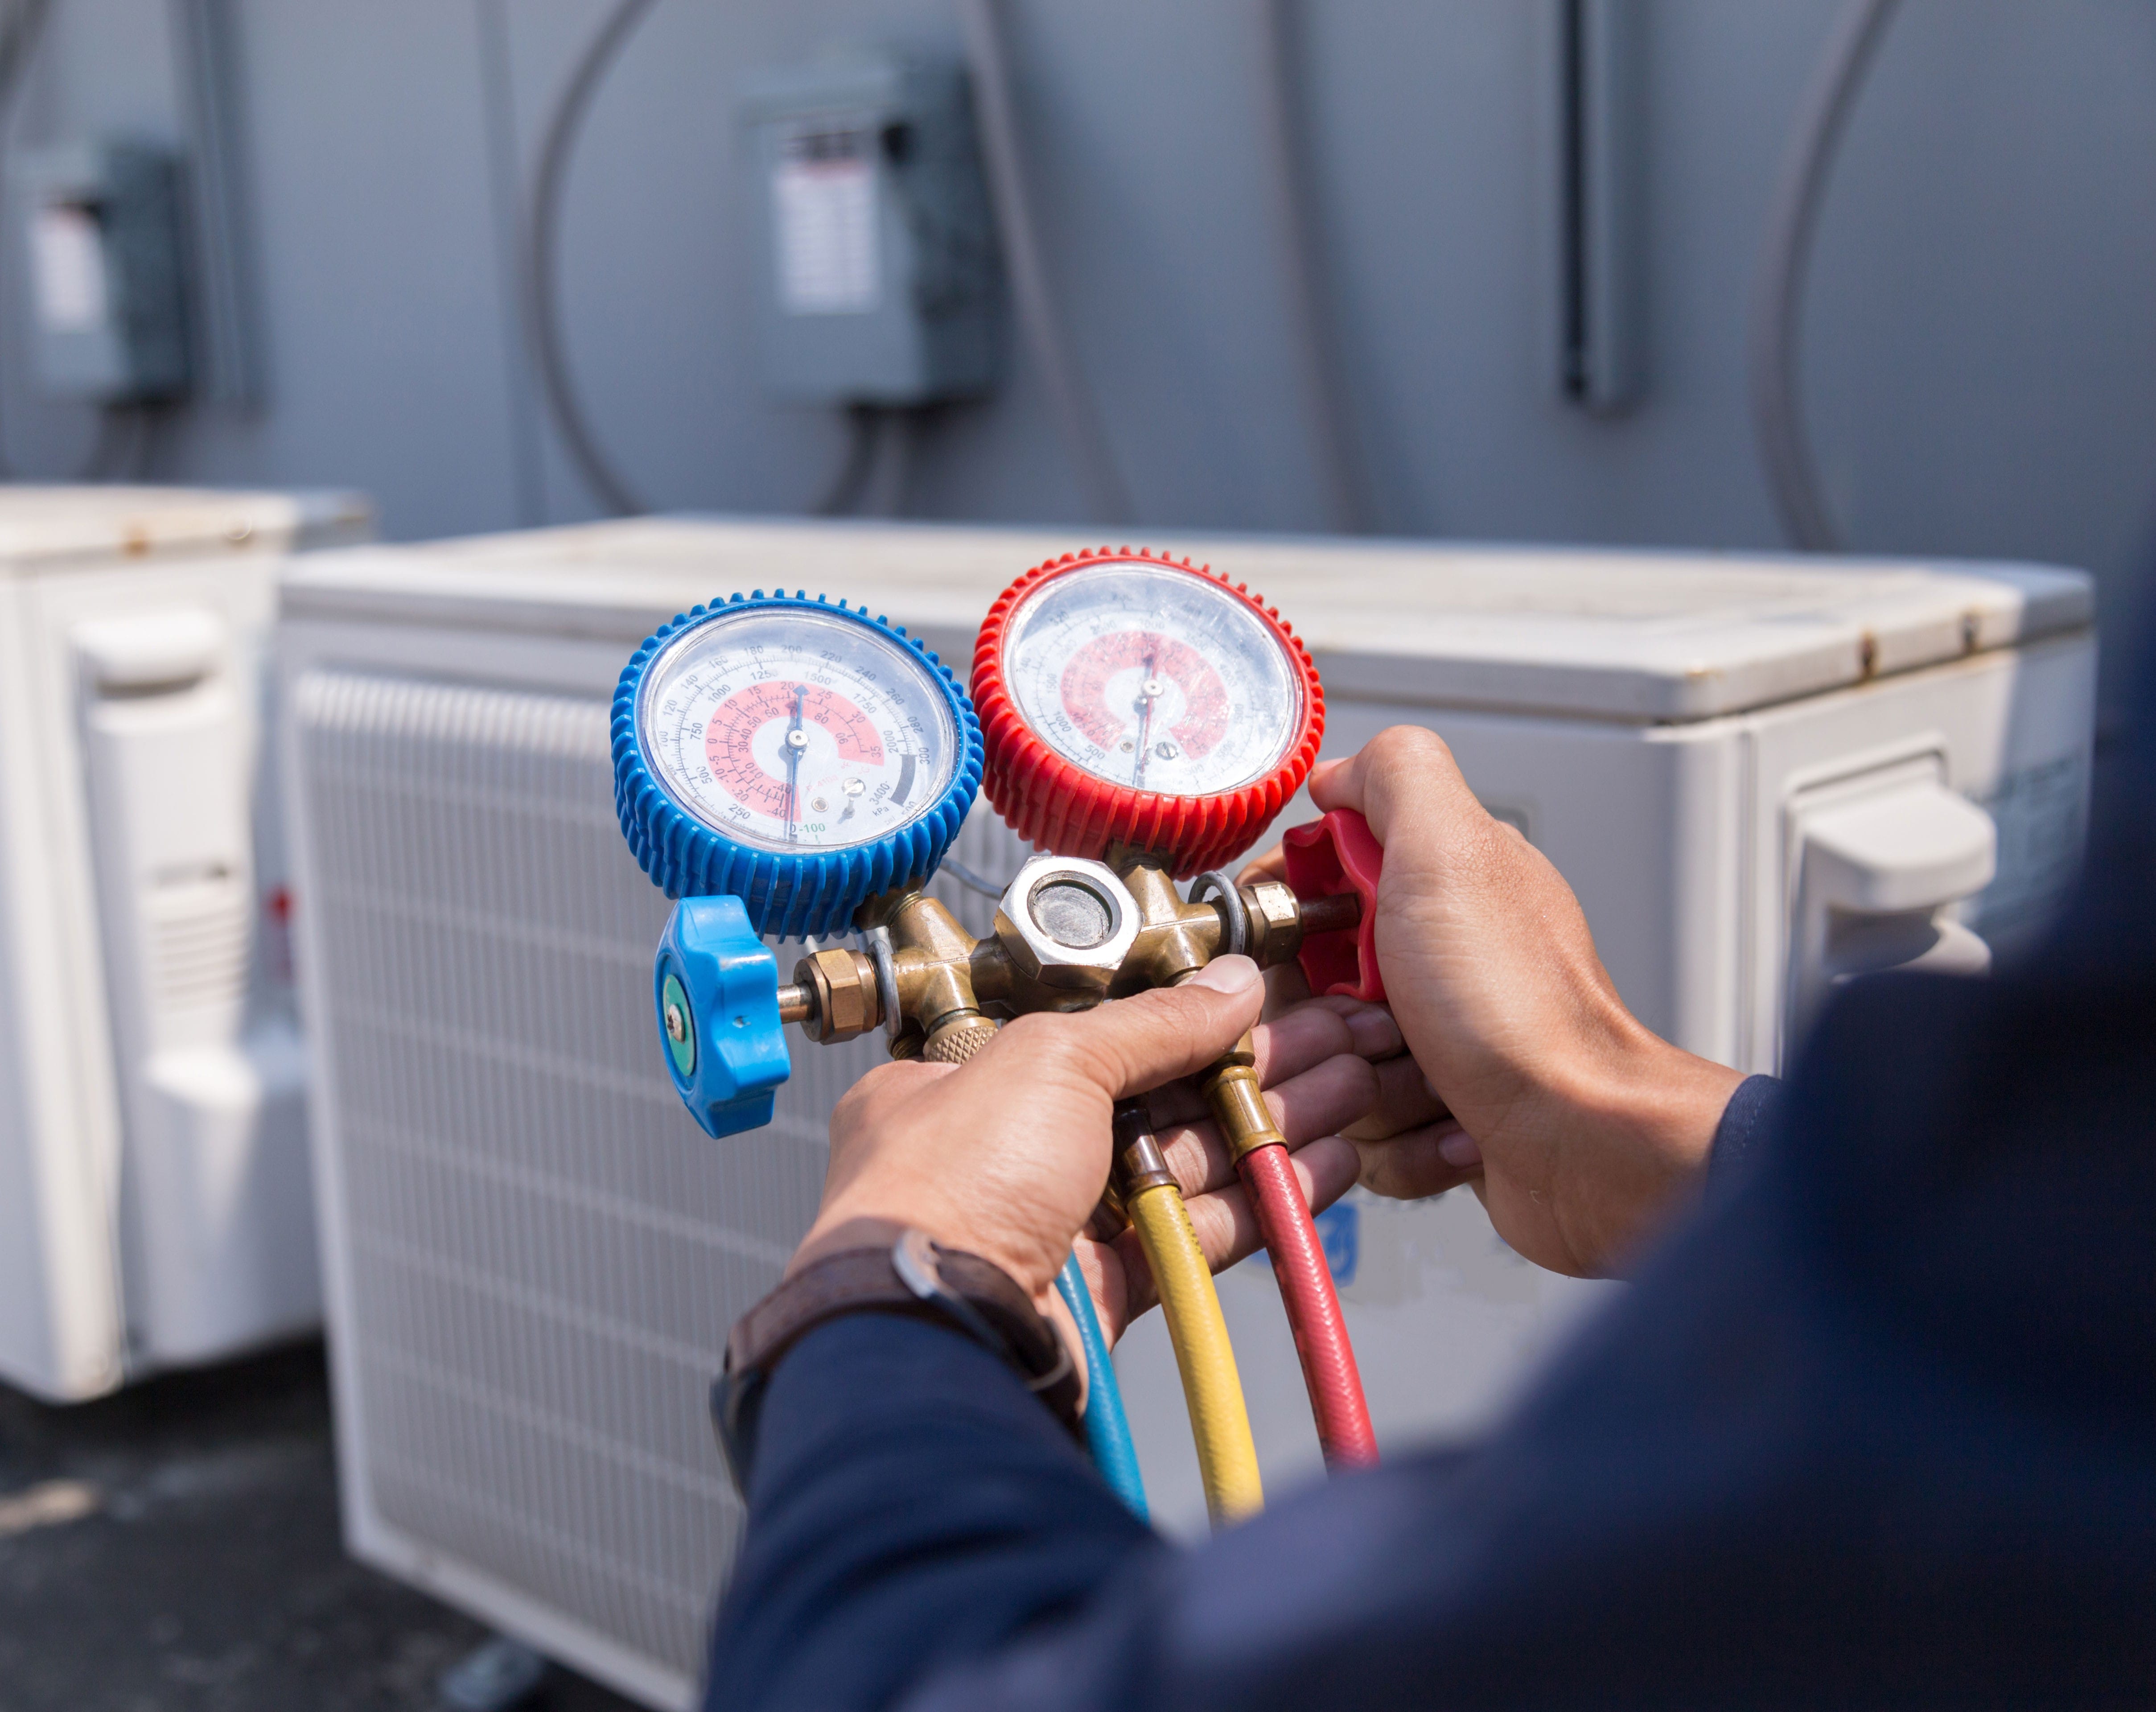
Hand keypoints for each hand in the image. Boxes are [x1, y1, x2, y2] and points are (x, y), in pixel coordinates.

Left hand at [787, 958, 1396, 1374]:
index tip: (1265, 1003)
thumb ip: (1154, 1021)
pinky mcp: (1104, 1290)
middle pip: (1158, 1097)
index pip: (1099, 1036)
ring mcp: (1057, 1225)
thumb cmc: (951, 1184)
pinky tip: (1326, 1167)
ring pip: (1188, 1164)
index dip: (1190, 1018)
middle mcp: (1007, 1152)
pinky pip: (1196, 1234)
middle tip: (1339, 1041)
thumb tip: (1230, 983)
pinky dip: (1262, 1201)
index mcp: (966, 1082)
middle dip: (1256, 1069)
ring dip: (1274, 1127)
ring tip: (1356, 1091)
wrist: (935, 1328)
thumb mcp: (1053, 1059)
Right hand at [1246, 727, 1742, 1276]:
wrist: (1587, 1142)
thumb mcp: (1450, 850)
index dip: (1289, 918)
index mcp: (1437, 886)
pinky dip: (1399, 1144)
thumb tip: (1341, 770)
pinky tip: (1451, 1129)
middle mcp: (1439, 960)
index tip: (1304, 943)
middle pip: (1306, 989)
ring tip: (1428, 1082)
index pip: (1311, 887)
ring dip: (1363, 1089)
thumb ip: (1396, 776)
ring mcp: (1440, 1042)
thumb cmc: (1523, 1011)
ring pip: (1331, 1070)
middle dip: (1323, 1020)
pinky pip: (1367, 1139)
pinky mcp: (1440, 1118)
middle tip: (1376, 1023)